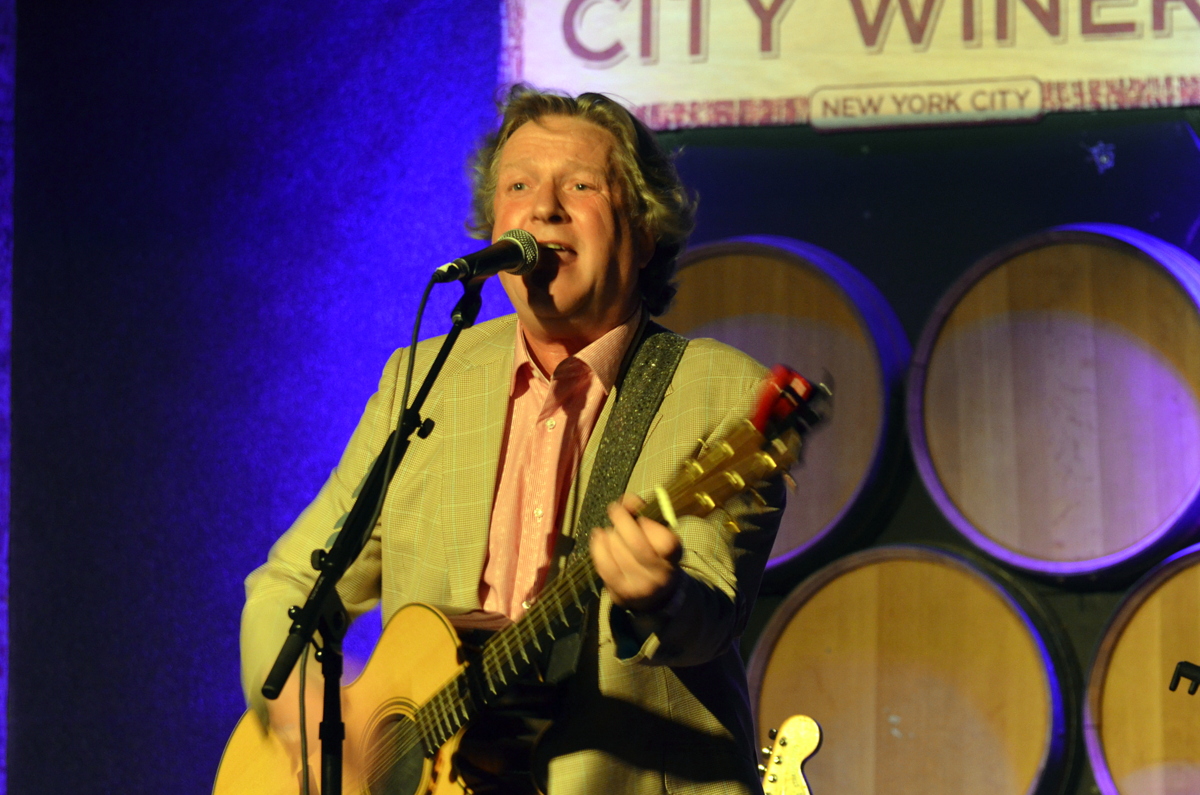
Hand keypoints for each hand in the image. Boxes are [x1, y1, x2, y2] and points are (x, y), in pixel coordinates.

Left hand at [590, 494, 682, 612]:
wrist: (658, 597)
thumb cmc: (657, 556)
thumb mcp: (662, 536)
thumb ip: (647, 515)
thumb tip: (627, 501)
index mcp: (673, 559)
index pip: (666, 542)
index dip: (650, 524)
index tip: (639, 511)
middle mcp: (659, 576)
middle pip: (637, 545)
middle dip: (622, 522)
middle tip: (615, 509)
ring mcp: (639, 587)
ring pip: (618, 553)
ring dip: (611, 535)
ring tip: (611, 530)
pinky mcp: (620, 594)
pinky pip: (604, 566)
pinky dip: (598, 547)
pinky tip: (598, 537)